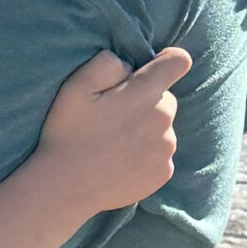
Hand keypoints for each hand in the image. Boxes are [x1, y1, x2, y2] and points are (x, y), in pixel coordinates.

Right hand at [35, 47, 191, 216]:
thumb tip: (129, 65)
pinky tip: (120, 162)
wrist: (67, 186)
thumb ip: (107, 63)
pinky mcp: (164, 172)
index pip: (178, 61)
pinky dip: (146, 156)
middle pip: (167, 99)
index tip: (150, 70)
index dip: (167, 61)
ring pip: (164, 129)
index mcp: (145, 92)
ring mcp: (166, 148)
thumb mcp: (76, 85)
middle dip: (147, 102)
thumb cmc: (68, 132)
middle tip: (115, 117)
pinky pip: (161, 155)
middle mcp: (164, 119)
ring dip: (146, 131)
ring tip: (114, 144)